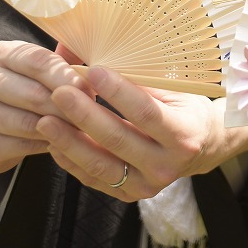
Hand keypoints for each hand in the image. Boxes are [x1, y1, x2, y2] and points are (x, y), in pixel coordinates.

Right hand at [0, 40, 89, 175]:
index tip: (91, 91)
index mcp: (1, 53)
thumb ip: (63, 62)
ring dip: (58, 129)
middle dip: (68, 108)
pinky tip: (55, 144)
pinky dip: (41, 147)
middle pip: (35, 94)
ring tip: (78, 131)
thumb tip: (96, 54)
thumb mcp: (41, 71)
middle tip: (91, 118)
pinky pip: (18, 146)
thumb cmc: (26, 93)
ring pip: (28, 123)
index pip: (39, 61)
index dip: (68, 78)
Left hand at [36, 66, 247, 201]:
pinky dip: (71, 160)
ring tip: (46, 120)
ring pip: (101, 164)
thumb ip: (138, 77)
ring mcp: (147, 185)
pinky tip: (54, 141)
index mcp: (183, 135)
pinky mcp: (129, 195)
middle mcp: (167, 165)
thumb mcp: (173, 90)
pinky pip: (94, 178)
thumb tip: (97, 52)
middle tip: (59, 93)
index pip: (146, 113)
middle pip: (118, 139)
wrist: (201, 146)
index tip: (93, 71)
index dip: (118, 92)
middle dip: (85, 115)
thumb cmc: (184, 108)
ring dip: (69, 141)